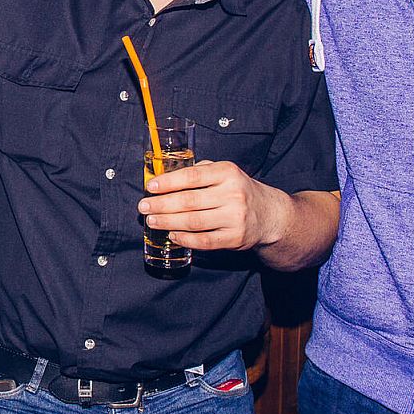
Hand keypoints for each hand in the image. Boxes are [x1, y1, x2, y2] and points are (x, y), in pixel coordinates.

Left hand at [139, 160, 284, 250]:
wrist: (269, 214)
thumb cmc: (238, 190)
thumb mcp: (224, 173)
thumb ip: (199, 172)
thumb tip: (165, 177)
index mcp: (227, 173)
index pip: (192, 177)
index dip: (168, 182)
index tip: (151, 187)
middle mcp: (233, 194)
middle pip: (189, 201)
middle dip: (162, 205)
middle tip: (144, 207)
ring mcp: (235, 218)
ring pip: (194, 222)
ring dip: (168, 222)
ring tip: (152, 221)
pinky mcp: (235, 238)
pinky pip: (205, 241)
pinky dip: (185, 239)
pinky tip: (172, 235)